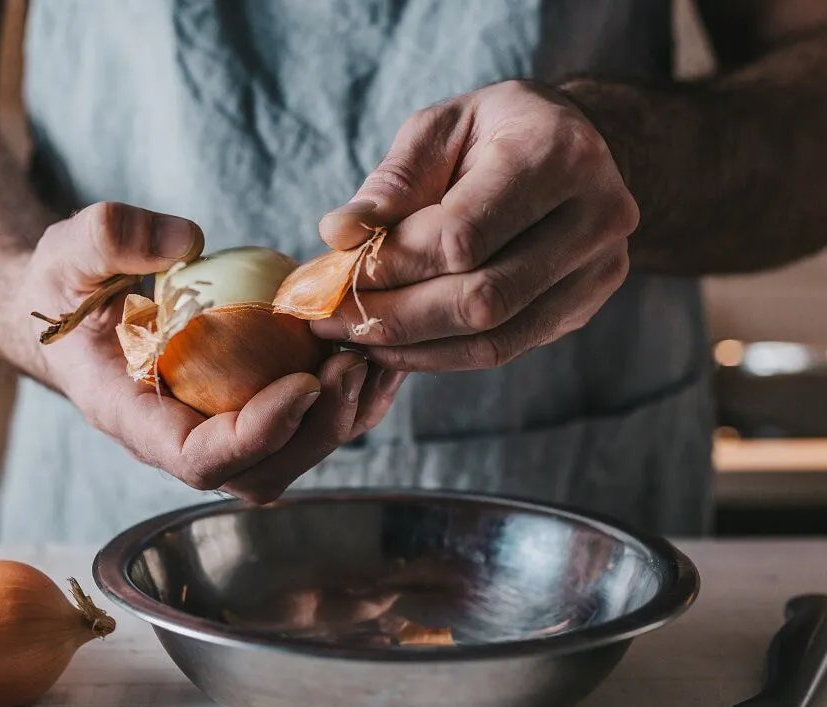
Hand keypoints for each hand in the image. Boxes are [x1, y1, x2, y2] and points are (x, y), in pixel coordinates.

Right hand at [25, 202, 405, 503]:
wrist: (68, 307)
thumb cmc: (63, 284)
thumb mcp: (68, 250)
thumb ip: (110, 237)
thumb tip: (189, 241)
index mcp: (131, 417)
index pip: (199, 459)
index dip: (257, 434)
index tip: (303, 381)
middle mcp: (177, 438)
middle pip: (259, 472)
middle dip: (315, 430)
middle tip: (352, 362)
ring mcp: (212, 429)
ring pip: (289, 457)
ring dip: (341, 418)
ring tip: (372, 354)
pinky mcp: (241, 408)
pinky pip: (302, 424)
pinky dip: (344, 399)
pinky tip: (371, 351)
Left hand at [314, 80, 638, 370]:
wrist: (572, 149)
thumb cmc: (493, 131)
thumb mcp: (441, 129)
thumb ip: (391, 182)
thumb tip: (338, 234)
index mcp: (558, 153)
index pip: (462, 236)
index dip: (392, 265)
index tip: (334, 276)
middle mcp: (597, 215)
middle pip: (482, 298)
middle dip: (395, 316)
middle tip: (330, 320)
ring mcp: (598, 269)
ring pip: (494, 337)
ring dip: (412, 346)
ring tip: (354, 336)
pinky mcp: (584, 307)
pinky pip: (504, 349)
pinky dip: (440, 355)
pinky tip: (395, 346)